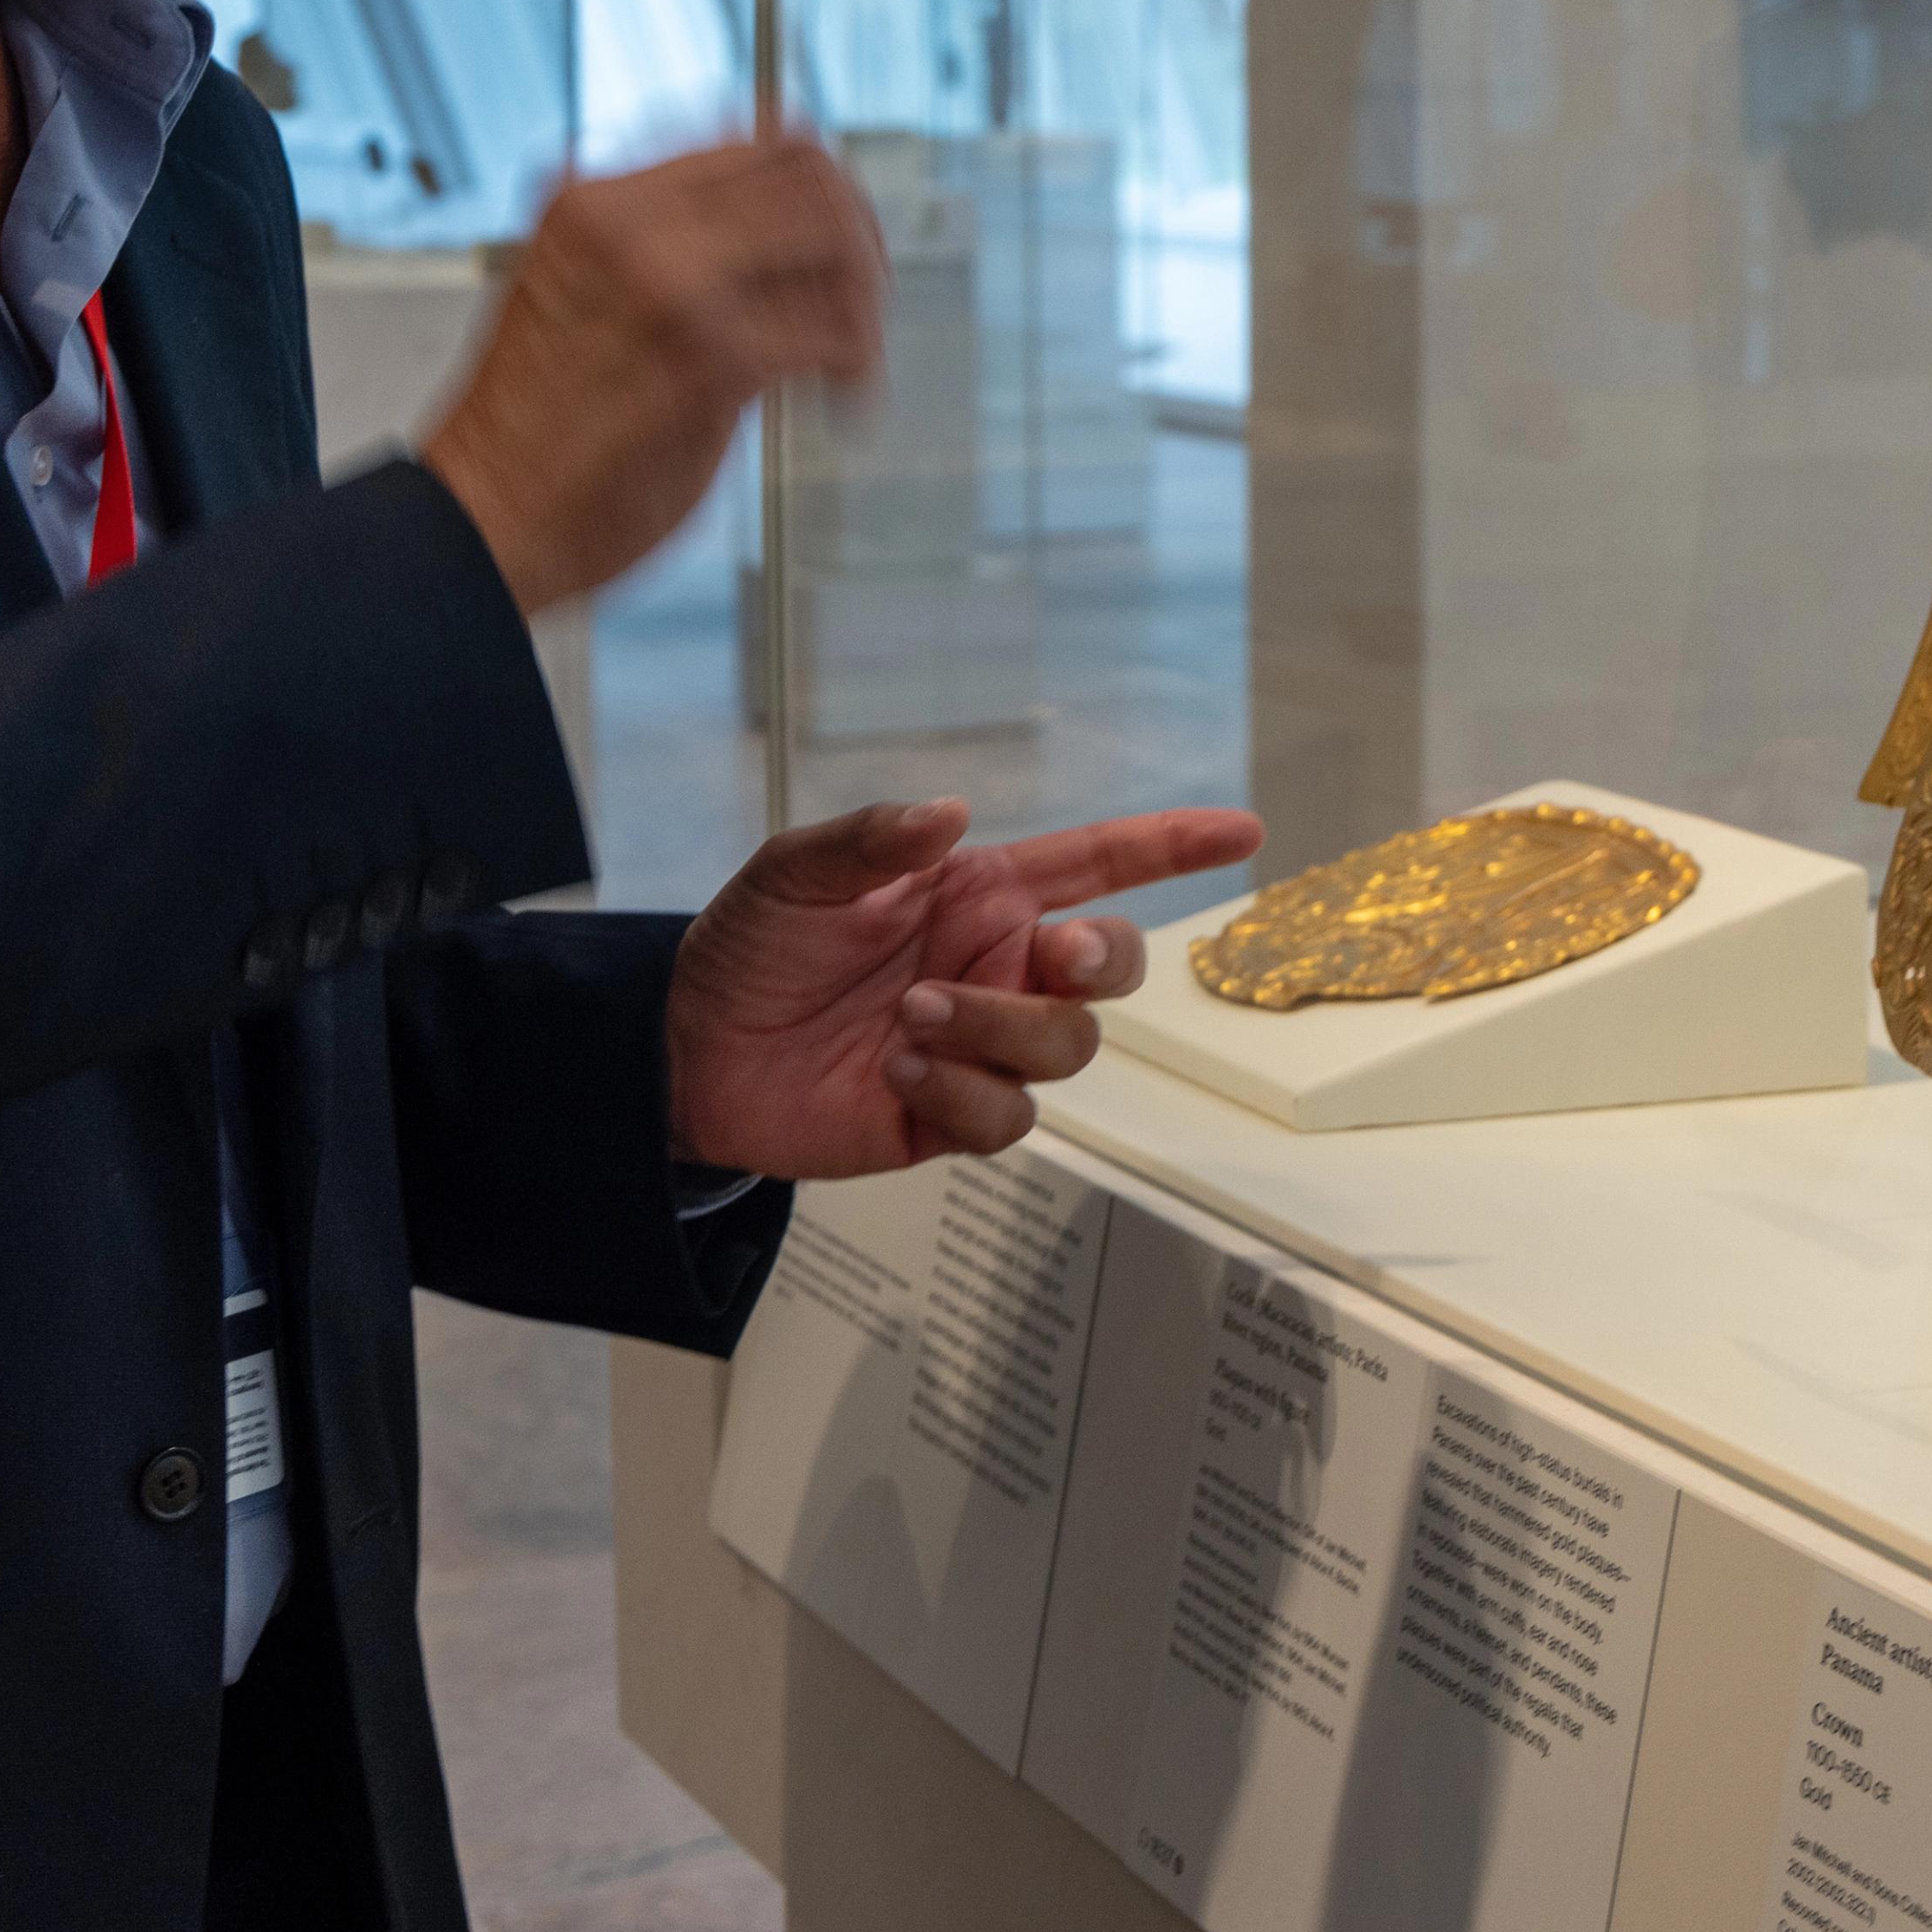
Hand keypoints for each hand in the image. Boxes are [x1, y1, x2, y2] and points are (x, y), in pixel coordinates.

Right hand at [422, 138, 884, 613]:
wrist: (480, 517)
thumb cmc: (530, 431)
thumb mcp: (583, 293)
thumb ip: (665, 252)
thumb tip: (774, 236)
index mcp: (596, 199)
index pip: (756, 133)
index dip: (820, 184)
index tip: (839, 235)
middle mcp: (632, 222)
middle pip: (808, 174)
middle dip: (858, 238)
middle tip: (861, 300)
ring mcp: (672, 284)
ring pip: (833, 241)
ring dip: (865, 303)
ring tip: (852, 357)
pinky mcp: (710, 358)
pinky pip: (830, 334)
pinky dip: (856, 369)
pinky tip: (839, 402)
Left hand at [665, 798, 1264, 1179]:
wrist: (688, 1049)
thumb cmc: (751, 946)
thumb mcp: (796, 872)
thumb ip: (873, 839)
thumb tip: (952, 812)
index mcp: (979, 895)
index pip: (1099, 865)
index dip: (1173, 846)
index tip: (1243, 831)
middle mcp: (996, 967)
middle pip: (1112, 969)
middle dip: (1104, 960)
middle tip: (1053, 956)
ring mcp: (980, 1046)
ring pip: (1067, 1048)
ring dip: (1001, 1028)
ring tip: (911, 1018)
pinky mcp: (951, 1118)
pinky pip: (1008, 1117)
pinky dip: (962, 1092)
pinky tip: (897, 1073)